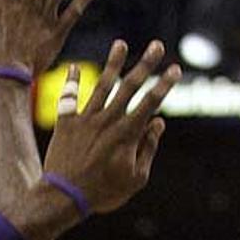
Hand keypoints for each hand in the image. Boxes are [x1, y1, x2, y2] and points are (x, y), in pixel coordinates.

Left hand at [43, 40, 181, 213]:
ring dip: (113, 64)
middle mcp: (107, 121)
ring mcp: (85, 120)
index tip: (175, 68)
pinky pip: (69, 98)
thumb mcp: (135, 178)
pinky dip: (72, 82)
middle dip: (145, 64)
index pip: (151, 102)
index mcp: (127, 133)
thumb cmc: (103, 192)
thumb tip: (159, 123)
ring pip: (102, 86)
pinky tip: (74, 67)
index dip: (165, 84)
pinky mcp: (66, 124)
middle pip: (130, 87)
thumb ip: (148, 148)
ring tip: (120, 43)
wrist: (63, 196)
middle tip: (156, 45)